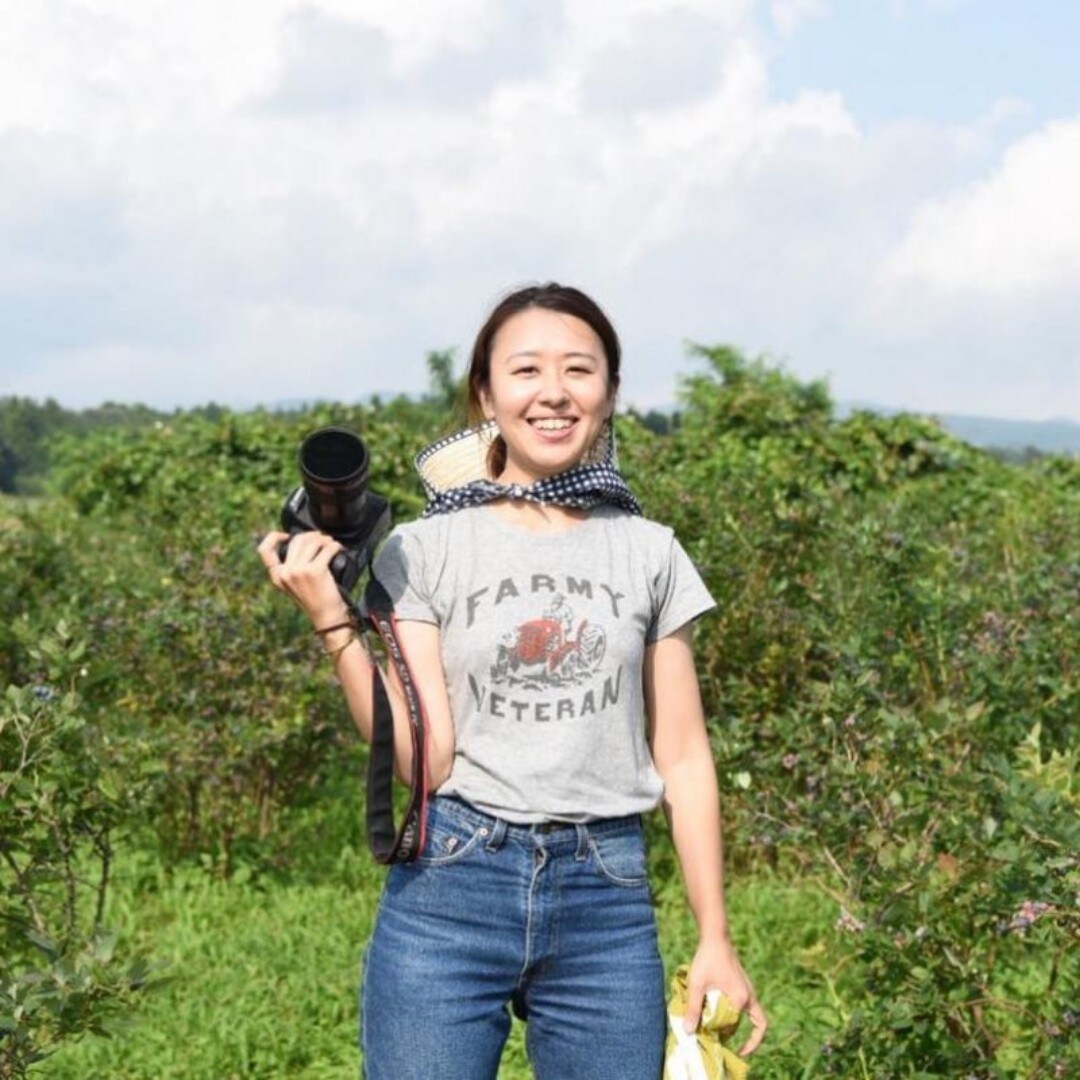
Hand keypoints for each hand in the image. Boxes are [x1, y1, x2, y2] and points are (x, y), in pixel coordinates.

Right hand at [257, 529, 349, 626]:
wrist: (326, 617)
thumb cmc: (314, 598)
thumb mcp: (294, 584)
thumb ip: (291, 567)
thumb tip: (302, 541)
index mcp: (276, 576)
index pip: (264, 550)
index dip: (274, 537)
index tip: (288, 536)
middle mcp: (284, 573)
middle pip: (297, 540)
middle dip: (312, 536)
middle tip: (323, 539)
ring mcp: (298, 571)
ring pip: (312, 541)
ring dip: (325, 539)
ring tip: (332, 544)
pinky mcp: (315, 570)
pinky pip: (327, 548)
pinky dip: (335, 546)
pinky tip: (338, 549)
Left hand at [682, 936, 766, 1055]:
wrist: (716, 938)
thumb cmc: (706, 959)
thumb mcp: (696, 984)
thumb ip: (693, 1008)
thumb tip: (689, 1031)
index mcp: (740, 999)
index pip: (732, 1027)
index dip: (719, 1034)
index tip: (712, 1043)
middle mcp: (749, 997)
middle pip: (738, 1024)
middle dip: (726, 1033)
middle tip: (707, 1036)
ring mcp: (749, 992)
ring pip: (746, 1018)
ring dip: (731, 1025)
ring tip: (711, 1027)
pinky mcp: (744, 988)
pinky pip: (747, 1009)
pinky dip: (736, 1016)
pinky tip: (721, 1016)